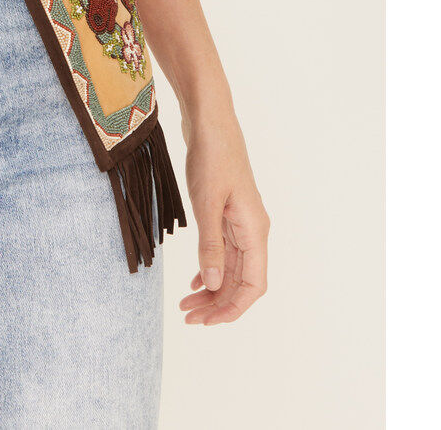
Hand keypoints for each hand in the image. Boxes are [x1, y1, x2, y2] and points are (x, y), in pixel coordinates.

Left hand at [177, 108, 268, 324]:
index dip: (232, 308)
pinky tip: (196, 278)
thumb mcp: (207, 202)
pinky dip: (210, 267)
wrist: (209, 118)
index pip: (253, 285)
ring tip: (186, 304)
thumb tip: (213, 285)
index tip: (206, 322)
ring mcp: (240, 220)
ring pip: (231, 266)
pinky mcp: (226, 210)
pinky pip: (223, 250)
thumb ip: (210, 245)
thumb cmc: (212, 155)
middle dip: (217, 302)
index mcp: (254, 230)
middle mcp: (252, 229)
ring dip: (211, 287)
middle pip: (241, 280)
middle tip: (187, 316)